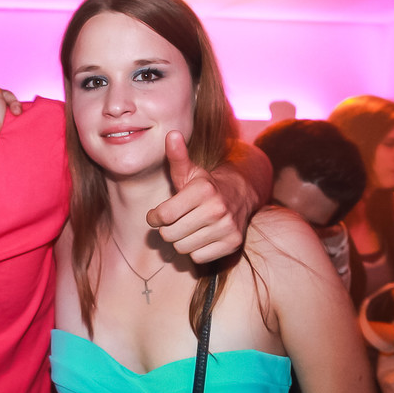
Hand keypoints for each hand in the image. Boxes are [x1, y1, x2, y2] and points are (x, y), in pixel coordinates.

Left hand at [146, 131, 244, 263]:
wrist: (239, 196)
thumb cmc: (204, 186)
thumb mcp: (188, 171)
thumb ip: (176, 156)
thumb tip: (170, 133)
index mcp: (203, 190)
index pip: (163, 216)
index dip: (154, 217)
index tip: (156, 214)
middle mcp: (217, 208)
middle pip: (170, 235)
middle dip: (167, 229)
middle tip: (175, 221)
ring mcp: (227, 227)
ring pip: (182, 248)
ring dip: (180, 240)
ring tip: (188, 227)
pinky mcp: (233, 244)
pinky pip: (198, 258)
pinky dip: (195, 250)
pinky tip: (201, 236)